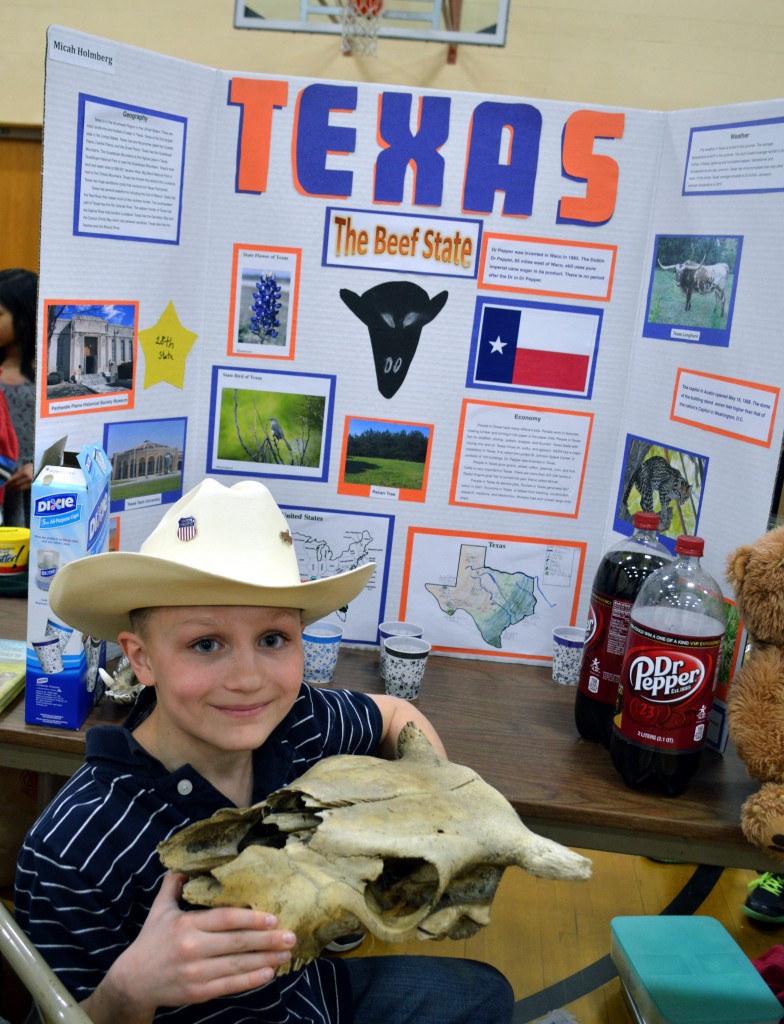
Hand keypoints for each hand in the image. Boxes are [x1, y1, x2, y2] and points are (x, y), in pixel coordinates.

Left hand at [7, 462, 32, 491]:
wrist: (42, 470)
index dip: (9, 482)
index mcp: (25, 473)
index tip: (6, 483)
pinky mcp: (33, 486)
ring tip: (11, 488)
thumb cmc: (32, 467)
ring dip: (15, 489)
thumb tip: (11, 478)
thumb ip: (17, 473)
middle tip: (8, 487)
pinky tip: (17, 488)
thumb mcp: (24, 467)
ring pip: (21, 488)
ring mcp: (31, 483)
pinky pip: (24, 489)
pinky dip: (19, 489)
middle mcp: (28, 479)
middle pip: (17, 484)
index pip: (14, 479)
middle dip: (11, 486)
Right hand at [83, 872, 296, 1023]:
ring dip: (265, 959)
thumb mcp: (159, 910)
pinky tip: (268, 973)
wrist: (132, 982)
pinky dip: (250, 980)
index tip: (273, 917)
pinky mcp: (197, 993)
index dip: (250, 918)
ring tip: (286, 954)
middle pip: (236, 943)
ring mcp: (195, 973)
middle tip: (291, 936)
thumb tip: (184, 862)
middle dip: (267, 940)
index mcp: (186, 925)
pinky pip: (229, 986)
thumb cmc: (150, 942)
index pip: (224, 919)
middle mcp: (192, 949)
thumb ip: (173, 885)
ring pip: (237, 966)